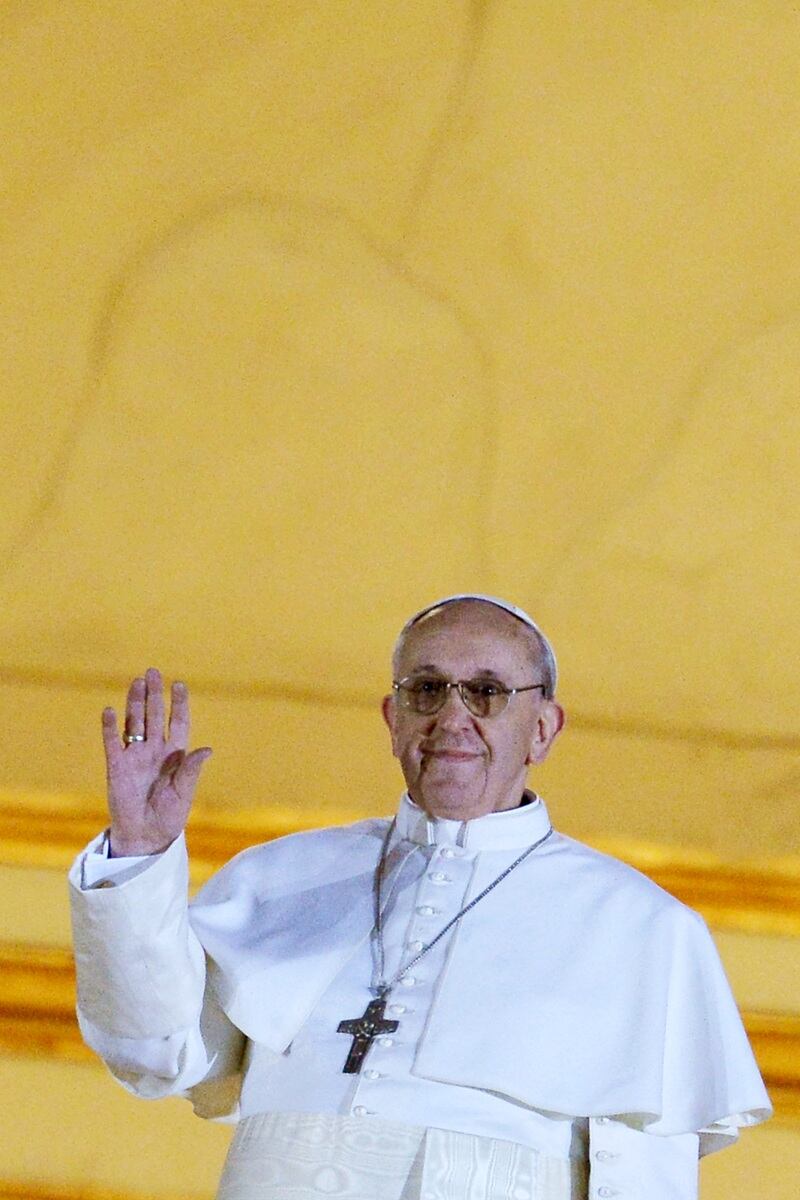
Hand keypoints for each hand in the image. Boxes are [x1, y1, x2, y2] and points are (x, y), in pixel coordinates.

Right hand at [102, 667, 211, 856]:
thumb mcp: (184, 792)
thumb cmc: (169, 816)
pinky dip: (110, 727)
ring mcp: (135, 756)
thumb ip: (191, 769)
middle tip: (153, 672)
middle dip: (154, 695)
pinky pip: (112, 743)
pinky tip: (110, 711)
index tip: (179, 684)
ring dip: (134, 703)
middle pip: (154, 716)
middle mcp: (155, 750)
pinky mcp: (116, 766)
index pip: (178, 722)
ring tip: (136, 682)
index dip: (178, 704)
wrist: (146, 836)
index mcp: (175, 754)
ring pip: (134, 723)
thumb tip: (208, 749)